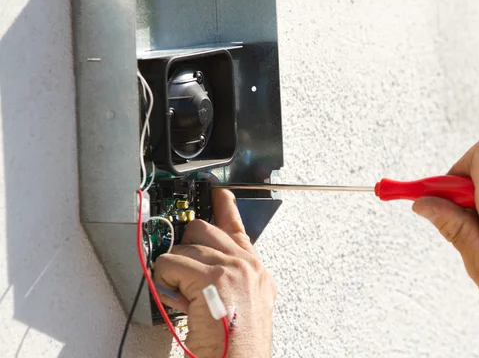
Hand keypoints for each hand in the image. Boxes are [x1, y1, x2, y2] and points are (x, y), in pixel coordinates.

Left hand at [154, 188, 276, 356]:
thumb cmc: (240, 344)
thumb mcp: (246, 305)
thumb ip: (232, 279)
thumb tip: (203, 268)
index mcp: (255, 270)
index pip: (237, 226)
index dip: (224, 206)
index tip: (218, 192)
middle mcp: (246, 264)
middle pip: (204, 229)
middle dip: (187, 248)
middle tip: (185, 273)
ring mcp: (231, 268)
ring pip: (185, 246)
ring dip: (175, 270)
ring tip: (183, 295)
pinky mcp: (212, 276)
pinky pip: (171, 263)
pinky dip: (165, 280)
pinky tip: (178, 299)